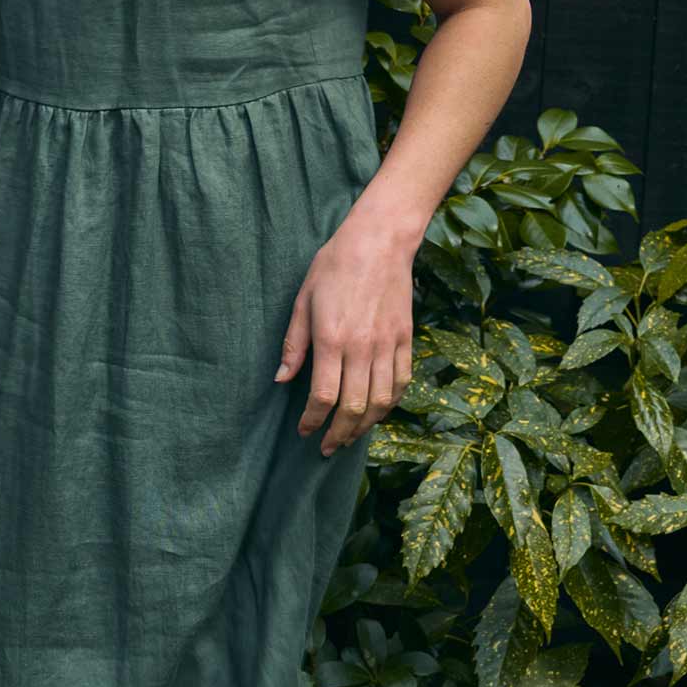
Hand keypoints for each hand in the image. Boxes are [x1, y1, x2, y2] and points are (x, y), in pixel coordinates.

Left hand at [274, 224, 412, 454]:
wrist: (379, 240)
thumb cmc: (334, 265)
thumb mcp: (303, 300)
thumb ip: (294, 344)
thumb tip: (281, 379)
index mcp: (332, 338)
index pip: (324, 396)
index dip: (313, 420)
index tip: (304, 431)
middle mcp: (362, 347)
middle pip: (354, 407)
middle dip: (339, 434)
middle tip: (327, 446)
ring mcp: (388, 344)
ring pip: (381, 401)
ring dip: (365, 426)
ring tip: (350, 436)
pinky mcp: (406, 339)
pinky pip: (403, 382)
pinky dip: (391, 404)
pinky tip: (378, 412)